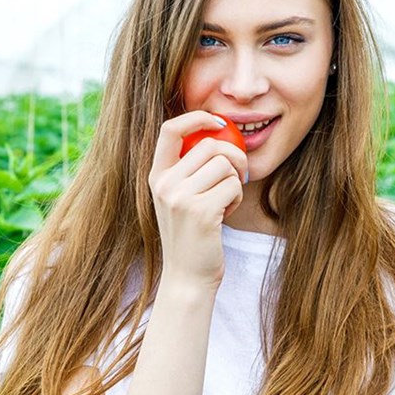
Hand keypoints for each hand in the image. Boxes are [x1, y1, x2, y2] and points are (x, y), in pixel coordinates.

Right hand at [148, 111, 247, 289]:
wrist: (188, 277)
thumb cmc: (193, 234)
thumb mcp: (180, 198)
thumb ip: (190, 168)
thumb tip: (219, 131)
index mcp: (157, 176)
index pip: (170, 129)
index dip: (197, 117)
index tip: (219, 121)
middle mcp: (164, 184)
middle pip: (210, 145)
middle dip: (234, 156)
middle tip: (238, 174)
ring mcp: (180, 198)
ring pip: (225, 165)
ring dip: (235, 182)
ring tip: (225, 202)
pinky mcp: (201, 212)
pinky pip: (233, 185)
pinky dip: (237, 198)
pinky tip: (225, 214)